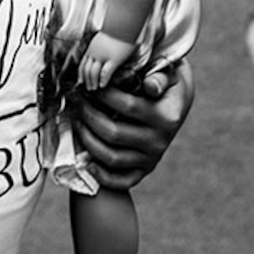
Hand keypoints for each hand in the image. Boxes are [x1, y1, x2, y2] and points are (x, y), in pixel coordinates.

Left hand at [73, 59, 192, 192]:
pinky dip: (101, 175)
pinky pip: (121, 180)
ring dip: (87, 140)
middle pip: (114, 133)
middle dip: (89, 115)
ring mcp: (151, 158)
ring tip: (77, 121)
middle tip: (76, 101)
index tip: (89, 85)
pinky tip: (86, 161)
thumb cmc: (166, 82)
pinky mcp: (144, 170)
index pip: (128, 107)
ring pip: (112, 157)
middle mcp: (160, 141)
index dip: (104, 95)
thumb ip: (160, 75)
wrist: (176, 103)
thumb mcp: (170, 72)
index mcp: (167, 117)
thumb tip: (150, 86)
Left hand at [77, 30, 137, 93]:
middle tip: (88, 88)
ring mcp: (103, 56)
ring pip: (93, 72)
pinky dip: (103, 80)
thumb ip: (101, 47)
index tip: (81, 81)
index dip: (81, 74)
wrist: (124, 23)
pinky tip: (103, 85)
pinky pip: (105, 72)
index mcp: (92, 48)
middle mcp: (95, 52)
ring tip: (95, 89)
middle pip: (86, 69)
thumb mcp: (105, 39)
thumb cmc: (118, 30)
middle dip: (86, 80)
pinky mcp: (113, 59)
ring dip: (93, 82)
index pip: (83, 63)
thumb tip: (104, 54)